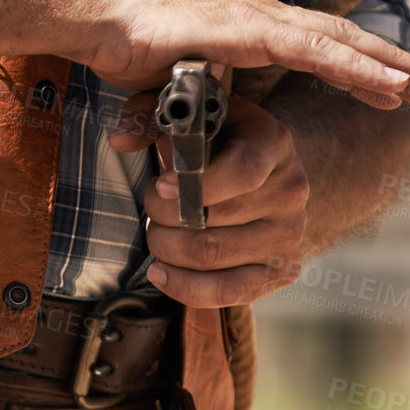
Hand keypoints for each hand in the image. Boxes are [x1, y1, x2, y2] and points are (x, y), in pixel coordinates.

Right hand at [83, 0, 409, 107]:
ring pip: (338, 43)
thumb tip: (194, 146)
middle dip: (390, 64)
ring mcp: (258, 19)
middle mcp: (264, 17)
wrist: (97, 19)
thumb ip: (196, 112)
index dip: (361, 65)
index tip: (398, 87)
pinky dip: (353, 67)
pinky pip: (312, 51)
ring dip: (385, 65)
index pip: (320, 46)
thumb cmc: (127, 48)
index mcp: (252, 28)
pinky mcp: (246, 29)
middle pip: (342, 41)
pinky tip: (384, 83)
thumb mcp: (175, 91)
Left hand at [110, 93, 308, 307]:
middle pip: (212, 220)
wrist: (274, 178)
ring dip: (167, 248)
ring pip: (210, 256)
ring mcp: (289, 235)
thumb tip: (120, 138)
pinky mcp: (282, 270)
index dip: (194, 185)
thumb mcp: (198, 119)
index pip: (241, 173)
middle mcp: (290, 192)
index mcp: (274, 144)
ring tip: (157, 234)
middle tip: (151, 208)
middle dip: (162, 217)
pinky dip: (184, 287)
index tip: (160, 187)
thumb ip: (153, 117)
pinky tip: (160, 272)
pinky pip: (227, 291)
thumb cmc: (224, 144)